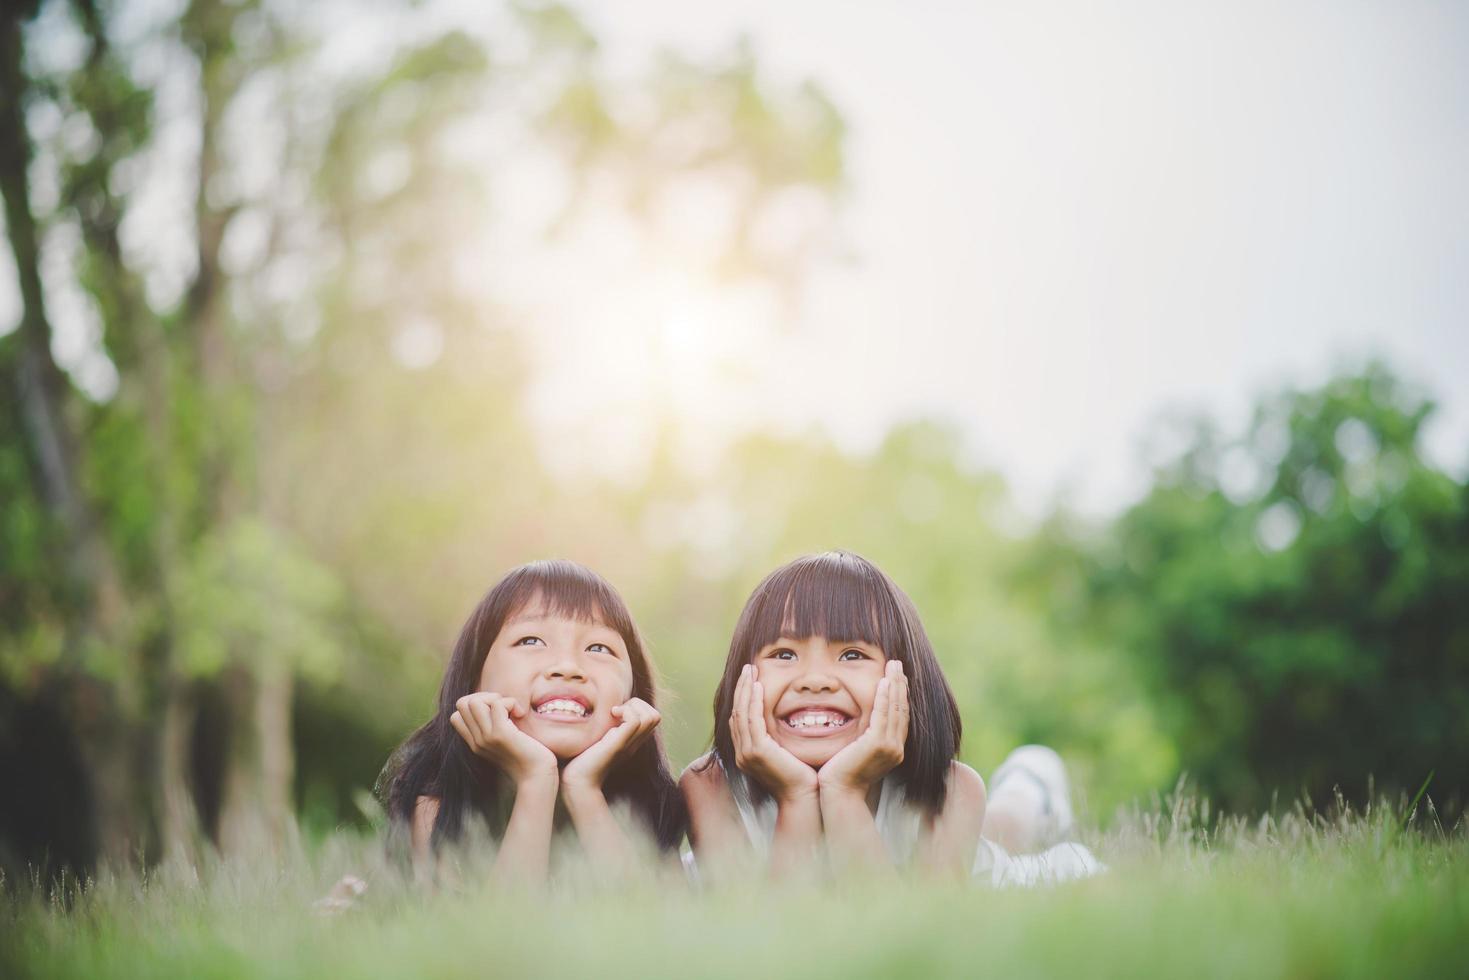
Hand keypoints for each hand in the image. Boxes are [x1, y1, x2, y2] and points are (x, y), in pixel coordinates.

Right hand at [450, 692, 557, 787]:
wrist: (537, 777)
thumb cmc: (529, 756)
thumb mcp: (507, 740)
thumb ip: (496, 726)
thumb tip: (496, 702)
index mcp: (476, 743)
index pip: (456, 715)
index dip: (477, 705)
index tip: (498, 713)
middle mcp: (477, 740)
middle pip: (462, 703)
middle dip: (485, 696)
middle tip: (506, 709)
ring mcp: (486, 737)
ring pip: (475, 701)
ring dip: (496, 698)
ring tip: (512, 711)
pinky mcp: (500, 734)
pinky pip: (497, 703)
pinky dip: (511, 702)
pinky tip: (521, 714)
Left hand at [560, 697, 661, 793]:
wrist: (579, 781)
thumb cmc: (582, 760)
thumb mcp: (599, 740)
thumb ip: (607, 729)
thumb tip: (606, 711)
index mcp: (632, 741)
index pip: (652, 718)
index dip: (638, 707)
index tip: (617, 711)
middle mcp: (635, 742)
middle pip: (655, 715)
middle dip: (637, 704)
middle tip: (617, 711)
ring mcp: (629, 744)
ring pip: (651, 716)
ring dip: (632, 707)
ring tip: (614, 713)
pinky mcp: (619, 745)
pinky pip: (636, 720)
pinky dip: (625, 711)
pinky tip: (610, 716)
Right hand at [730, 664, 818, 802]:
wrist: (803, 797)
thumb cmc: (800, 776)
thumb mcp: (785, 752)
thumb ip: (778, 737)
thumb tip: (784, 717)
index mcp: (746, 754)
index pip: (739, 719)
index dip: (742, 697)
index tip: (749, 679)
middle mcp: (742, 753)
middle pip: (735, 712)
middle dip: (741, 688)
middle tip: (747, 668)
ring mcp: (747, 753)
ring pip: (741, 713)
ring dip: (745, 689)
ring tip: (750, 671)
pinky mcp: (757, 751)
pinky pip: (752, 720)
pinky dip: (753, 702)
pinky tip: (758, 687)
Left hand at [818, 659, 908, 796]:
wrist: (839, 793)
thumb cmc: (841, 774)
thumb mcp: (856, 751)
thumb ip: (863, 736)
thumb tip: (859, 721)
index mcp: (893, 749)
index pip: (900, 716)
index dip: (900, 694)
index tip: (897, 676)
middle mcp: (896, 748)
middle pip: (902, 709)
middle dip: (900, 684)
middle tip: (897, 664)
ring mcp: (889, 747)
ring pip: (896, 709)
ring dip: (895, 685)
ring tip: (893, 666)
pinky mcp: (878, 745)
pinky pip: (883, 715)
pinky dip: (885, 697)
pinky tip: (883, 682)